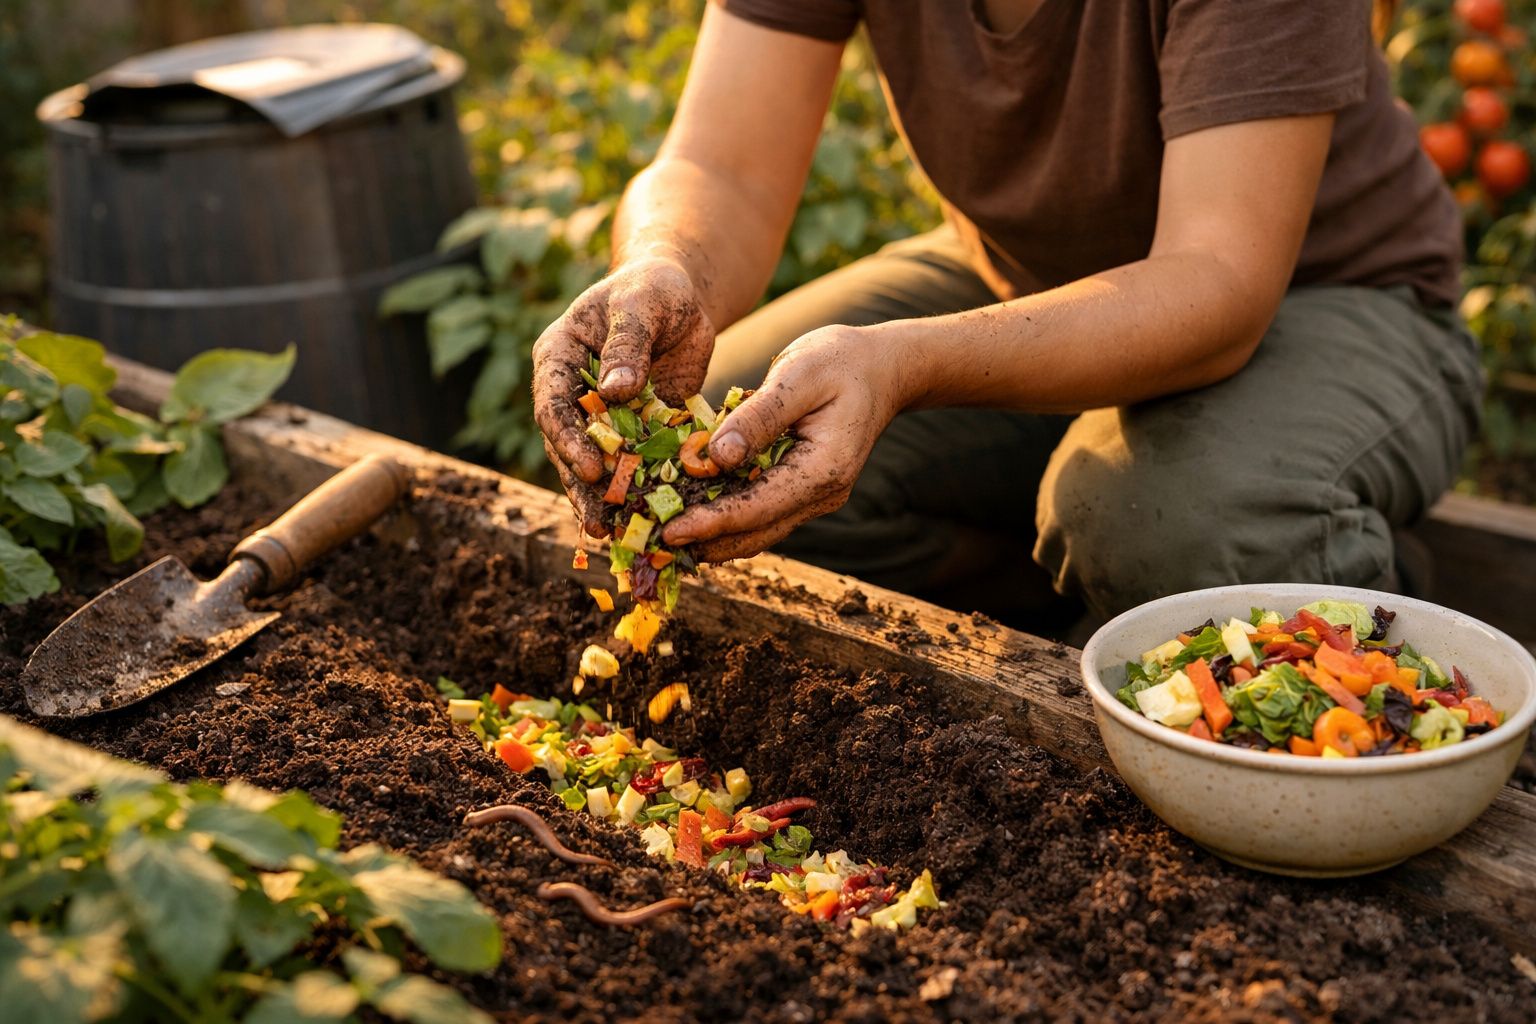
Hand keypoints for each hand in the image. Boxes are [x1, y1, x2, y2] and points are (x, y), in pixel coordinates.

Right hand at [532, 257, 713, 534]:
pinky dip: (638, 488)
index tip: (593, 466)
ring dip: (604, 497)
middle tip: (598, 521)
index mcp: (558, 356)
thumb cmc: (654, 289)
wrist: (682, 295)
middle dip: (582, 484)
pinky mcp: (632, 428)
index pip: (552, 404)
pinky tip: (647, 518)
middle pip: (568, 444)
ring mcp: (600, 413)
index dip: (569, 439)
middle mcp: (571, 391)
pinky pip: (630, 462)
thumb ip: (628, 344)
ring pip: (596, 461)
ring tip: (614, 534)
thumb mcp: (642, 305)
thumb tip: (614, 391)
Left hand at [660, 324, 911, 561]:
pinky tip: (689, 513)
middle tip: (651, 543)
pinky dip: (724, 519)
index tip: (668, 530)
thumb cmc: (840, 361)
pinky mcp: (800, 490)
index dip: (711, 522)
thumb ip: (758, 417)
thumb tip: (716, 458)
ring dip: (711, 538)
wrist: (881, 368)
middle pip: (755, 533)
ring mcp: (813, 498)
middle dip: (703, 542)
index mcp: (824, 470)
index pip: (759, 508)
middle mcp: (821, 494)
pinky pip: (759, 514)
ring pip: (756, 532)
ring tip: (661, 537)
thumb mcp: (798, 374)